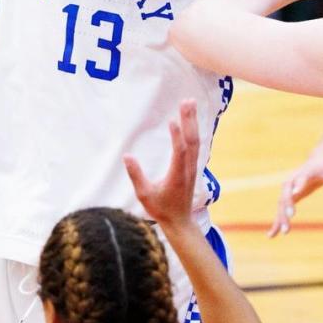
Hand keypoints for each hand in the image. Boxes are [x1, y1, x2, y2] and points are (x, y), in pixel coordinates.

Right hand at [124, 100, 199, 234]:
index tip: (173, 120)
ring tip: (190, 103)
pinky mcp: (191, 166)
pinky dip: (192, 130)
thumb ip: (136, 175)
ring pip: (195, 140)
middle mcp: (187, 168)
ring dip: (192, 121)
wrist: (179, 220)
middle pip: (191, 141)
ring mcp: (192, 167)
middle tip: (187, 101)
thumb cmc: (160, 209)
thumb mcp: (144, 195)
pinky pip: (195, 145)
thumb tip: (127, 156)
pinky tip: (190, 120)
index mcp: (177, 175)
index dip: (177, 136)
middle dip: (189, 120)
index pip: (179, 152)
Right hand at [270, 148, 322, 237]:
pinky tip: (272, 235)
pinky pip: (281, 209)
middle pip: (287, 192)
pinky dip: (276, 221)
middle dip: (286, 204)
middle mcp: (294, 178)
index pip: (301, 178)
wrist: (322, 157)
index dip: (298, 185)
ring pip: (281, 203)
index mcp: (307, 171)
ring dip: (279, 217)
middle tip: (290, 217)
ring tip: (278, 233)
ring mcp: (290, 187)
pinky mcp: (290, 195)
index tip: (296, 193)